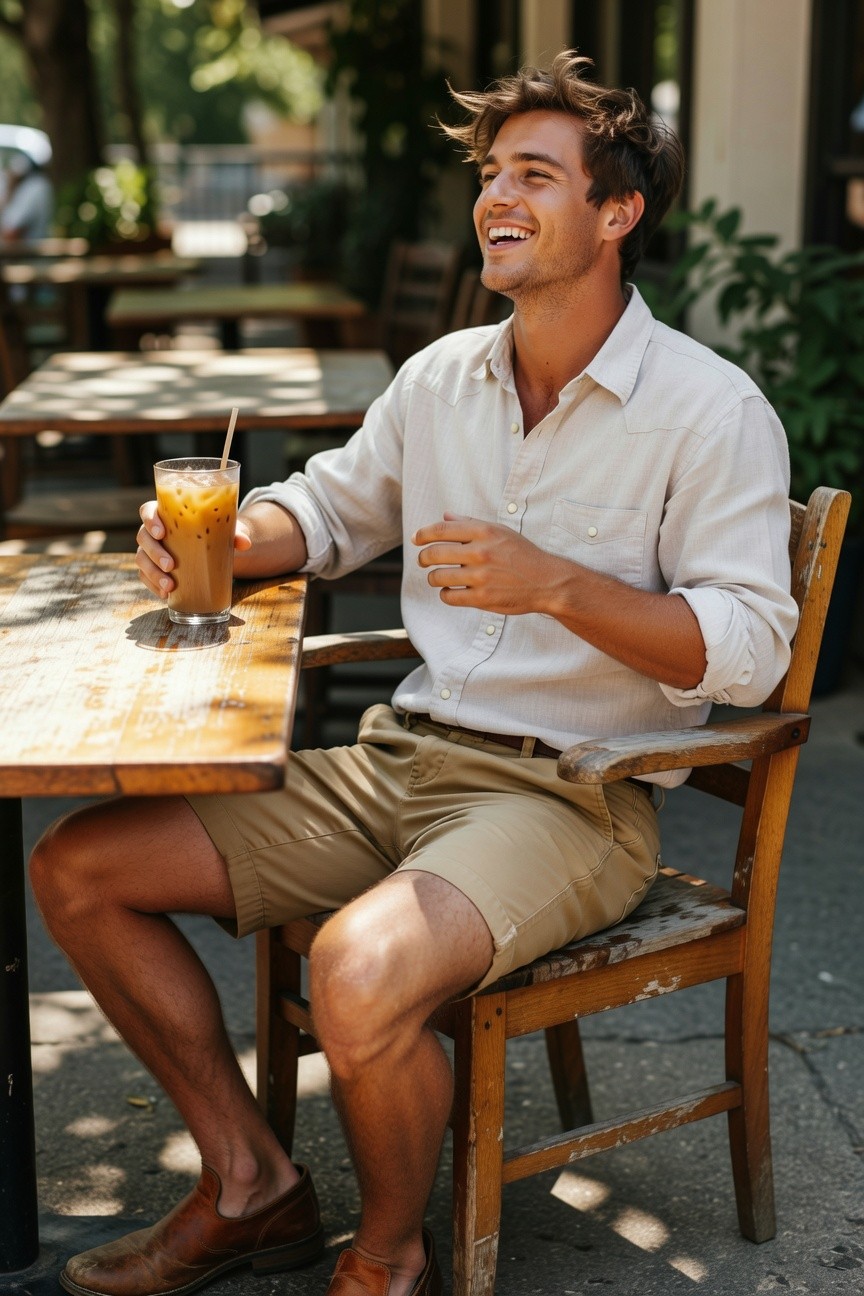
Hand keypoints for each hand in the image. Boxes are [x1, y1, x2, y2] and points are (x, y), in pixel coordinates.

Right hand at [135, 500, 252, 599]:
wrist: (215, 550)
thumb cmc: (215, 533)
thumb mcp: (225, 531)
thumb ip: (235, 533)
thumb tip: (246, 543)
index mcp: (166, 514)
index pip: (147, 511)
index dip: (149, 520)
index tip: (161, 533)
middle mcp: (154, 532)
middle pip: (143, 537)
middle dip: (154, 552)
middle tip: (171, 565)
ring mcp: (151, 551)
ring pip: (141, 560)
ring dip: (153, 573)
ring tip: (170, 586)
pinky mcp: (153, 569)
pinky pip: (145, 577)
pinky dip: (153, 586)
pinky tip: (165, 595)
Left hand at [413, 513, 560, 614]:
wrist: (546, 581)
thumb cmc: (522, 554)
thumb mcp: (500, 531)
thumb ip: (471, 522)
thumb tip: (445, 515)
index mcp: (484, 531)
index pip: (441, 529)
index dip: (423, 534)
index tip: (416, 539)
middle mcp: (481, 552)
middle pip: (434, 553)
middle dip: (423, 558)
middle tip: (423, 561)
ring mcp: (480, 576)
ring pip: (438, 577)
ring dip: (433, 578)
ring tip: (438, 577)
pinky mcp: (482, 598)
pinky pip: (449, 596)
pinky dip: (445, 594)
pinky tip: (450, 591)